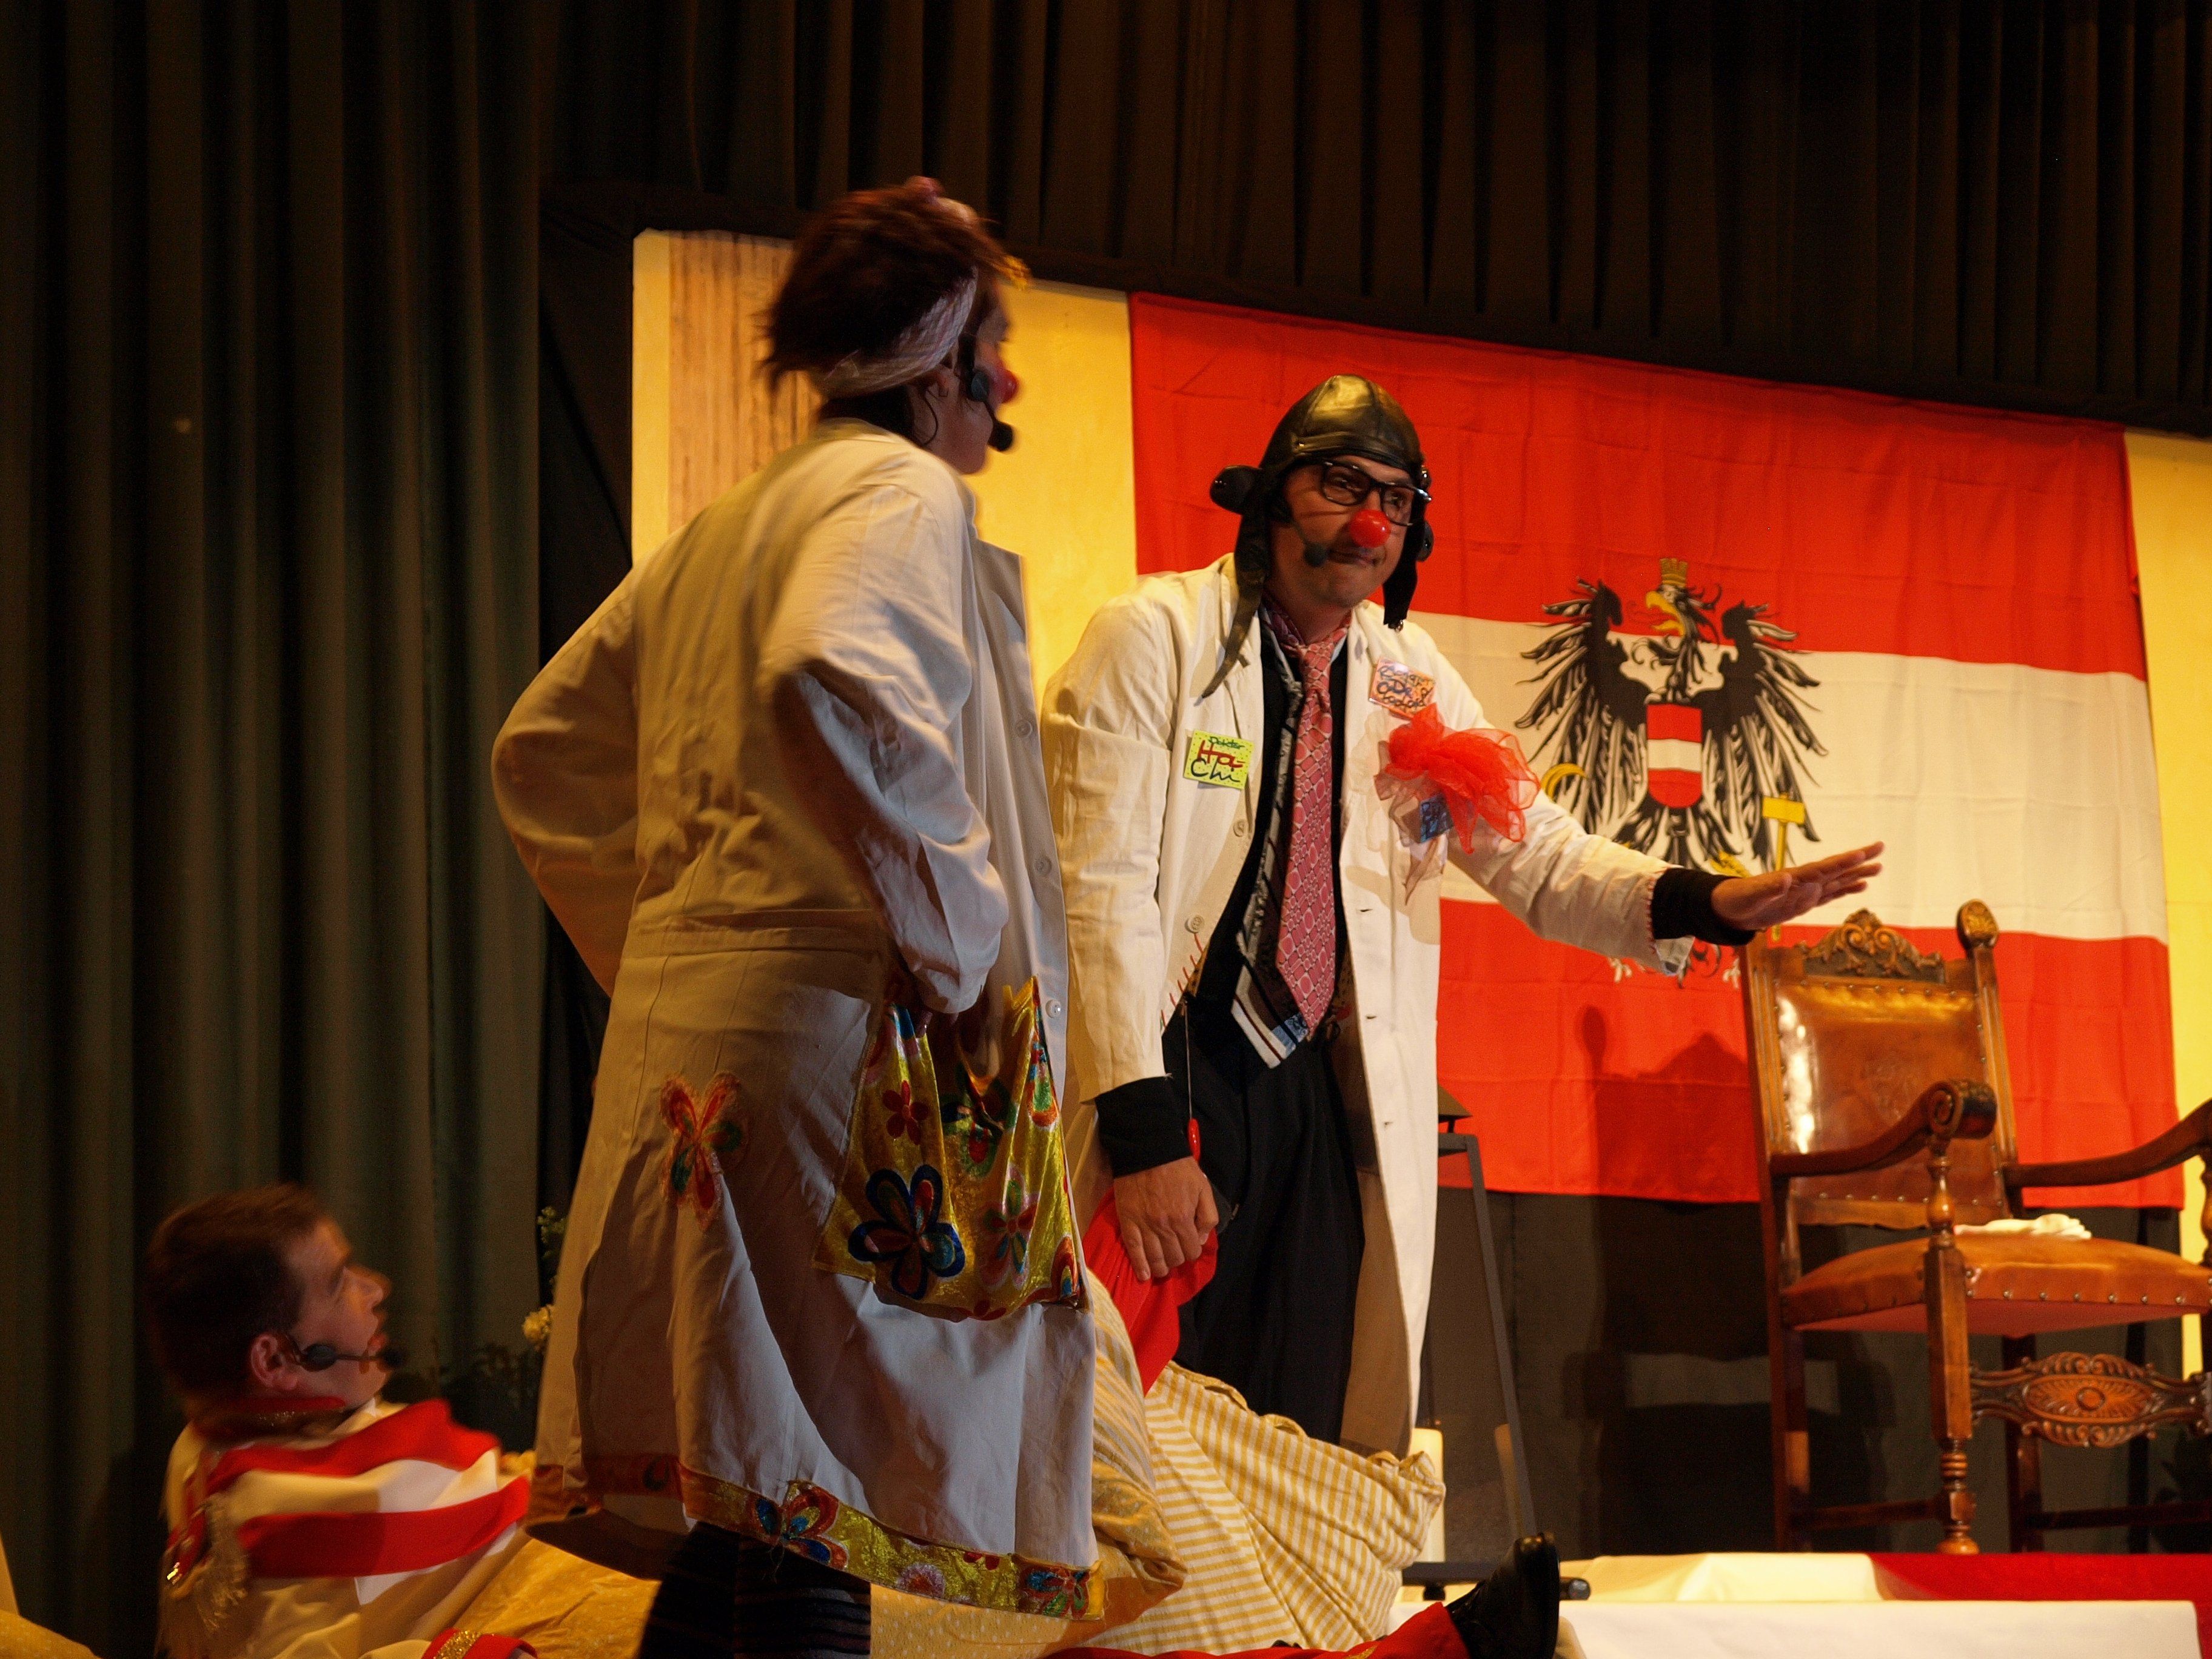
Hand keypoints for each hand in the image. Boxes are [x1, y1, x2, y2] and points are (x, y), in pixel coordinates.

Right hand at [1114, 1159, 1218, 1281]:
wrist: (1148, 1151)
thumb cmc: (1178, 1168)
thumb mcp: (1203, 1188)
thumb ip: (1207, 1216)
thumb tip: (1201, 1239)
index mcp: (1184, 1219)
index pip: (1191, 1251)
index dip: (1192, 1251)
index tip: (1189, 1246)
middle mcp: (1164, 1227)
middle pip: (1173, 1258)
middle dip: (1177, 1259)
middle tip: (1175, 1252)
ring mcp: (1144, 1226)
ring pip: (1154, 1259)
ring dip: (1160, 1267)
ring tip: (1161, 1267)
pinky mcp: (1128, 1223)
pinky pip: (1133, 1251)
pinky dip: (1139, 1266)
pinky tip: (1143, 1275)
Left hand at [1713, 842, 1884, 930]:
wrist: (1729, 909)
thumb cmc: (1737, 900)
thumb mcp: (1750, 896)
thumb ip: (1768, 888)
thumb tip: (1786, 878)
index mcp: (1794, 878)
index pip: (1823, 868)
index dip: (1842, 862)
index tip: (1862, 852)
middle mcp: (1804, 882)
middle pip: (1837, 868)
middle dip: (1859, 859)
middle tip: (1882, 847)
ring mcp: (1806, 891)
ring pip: (1838, 880)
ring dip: (1858, 873)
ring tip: (1880, 867)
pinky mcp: (1804, 902)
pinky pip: (1831, 894)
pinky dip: (1846, 889)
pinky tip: (1862, 885)